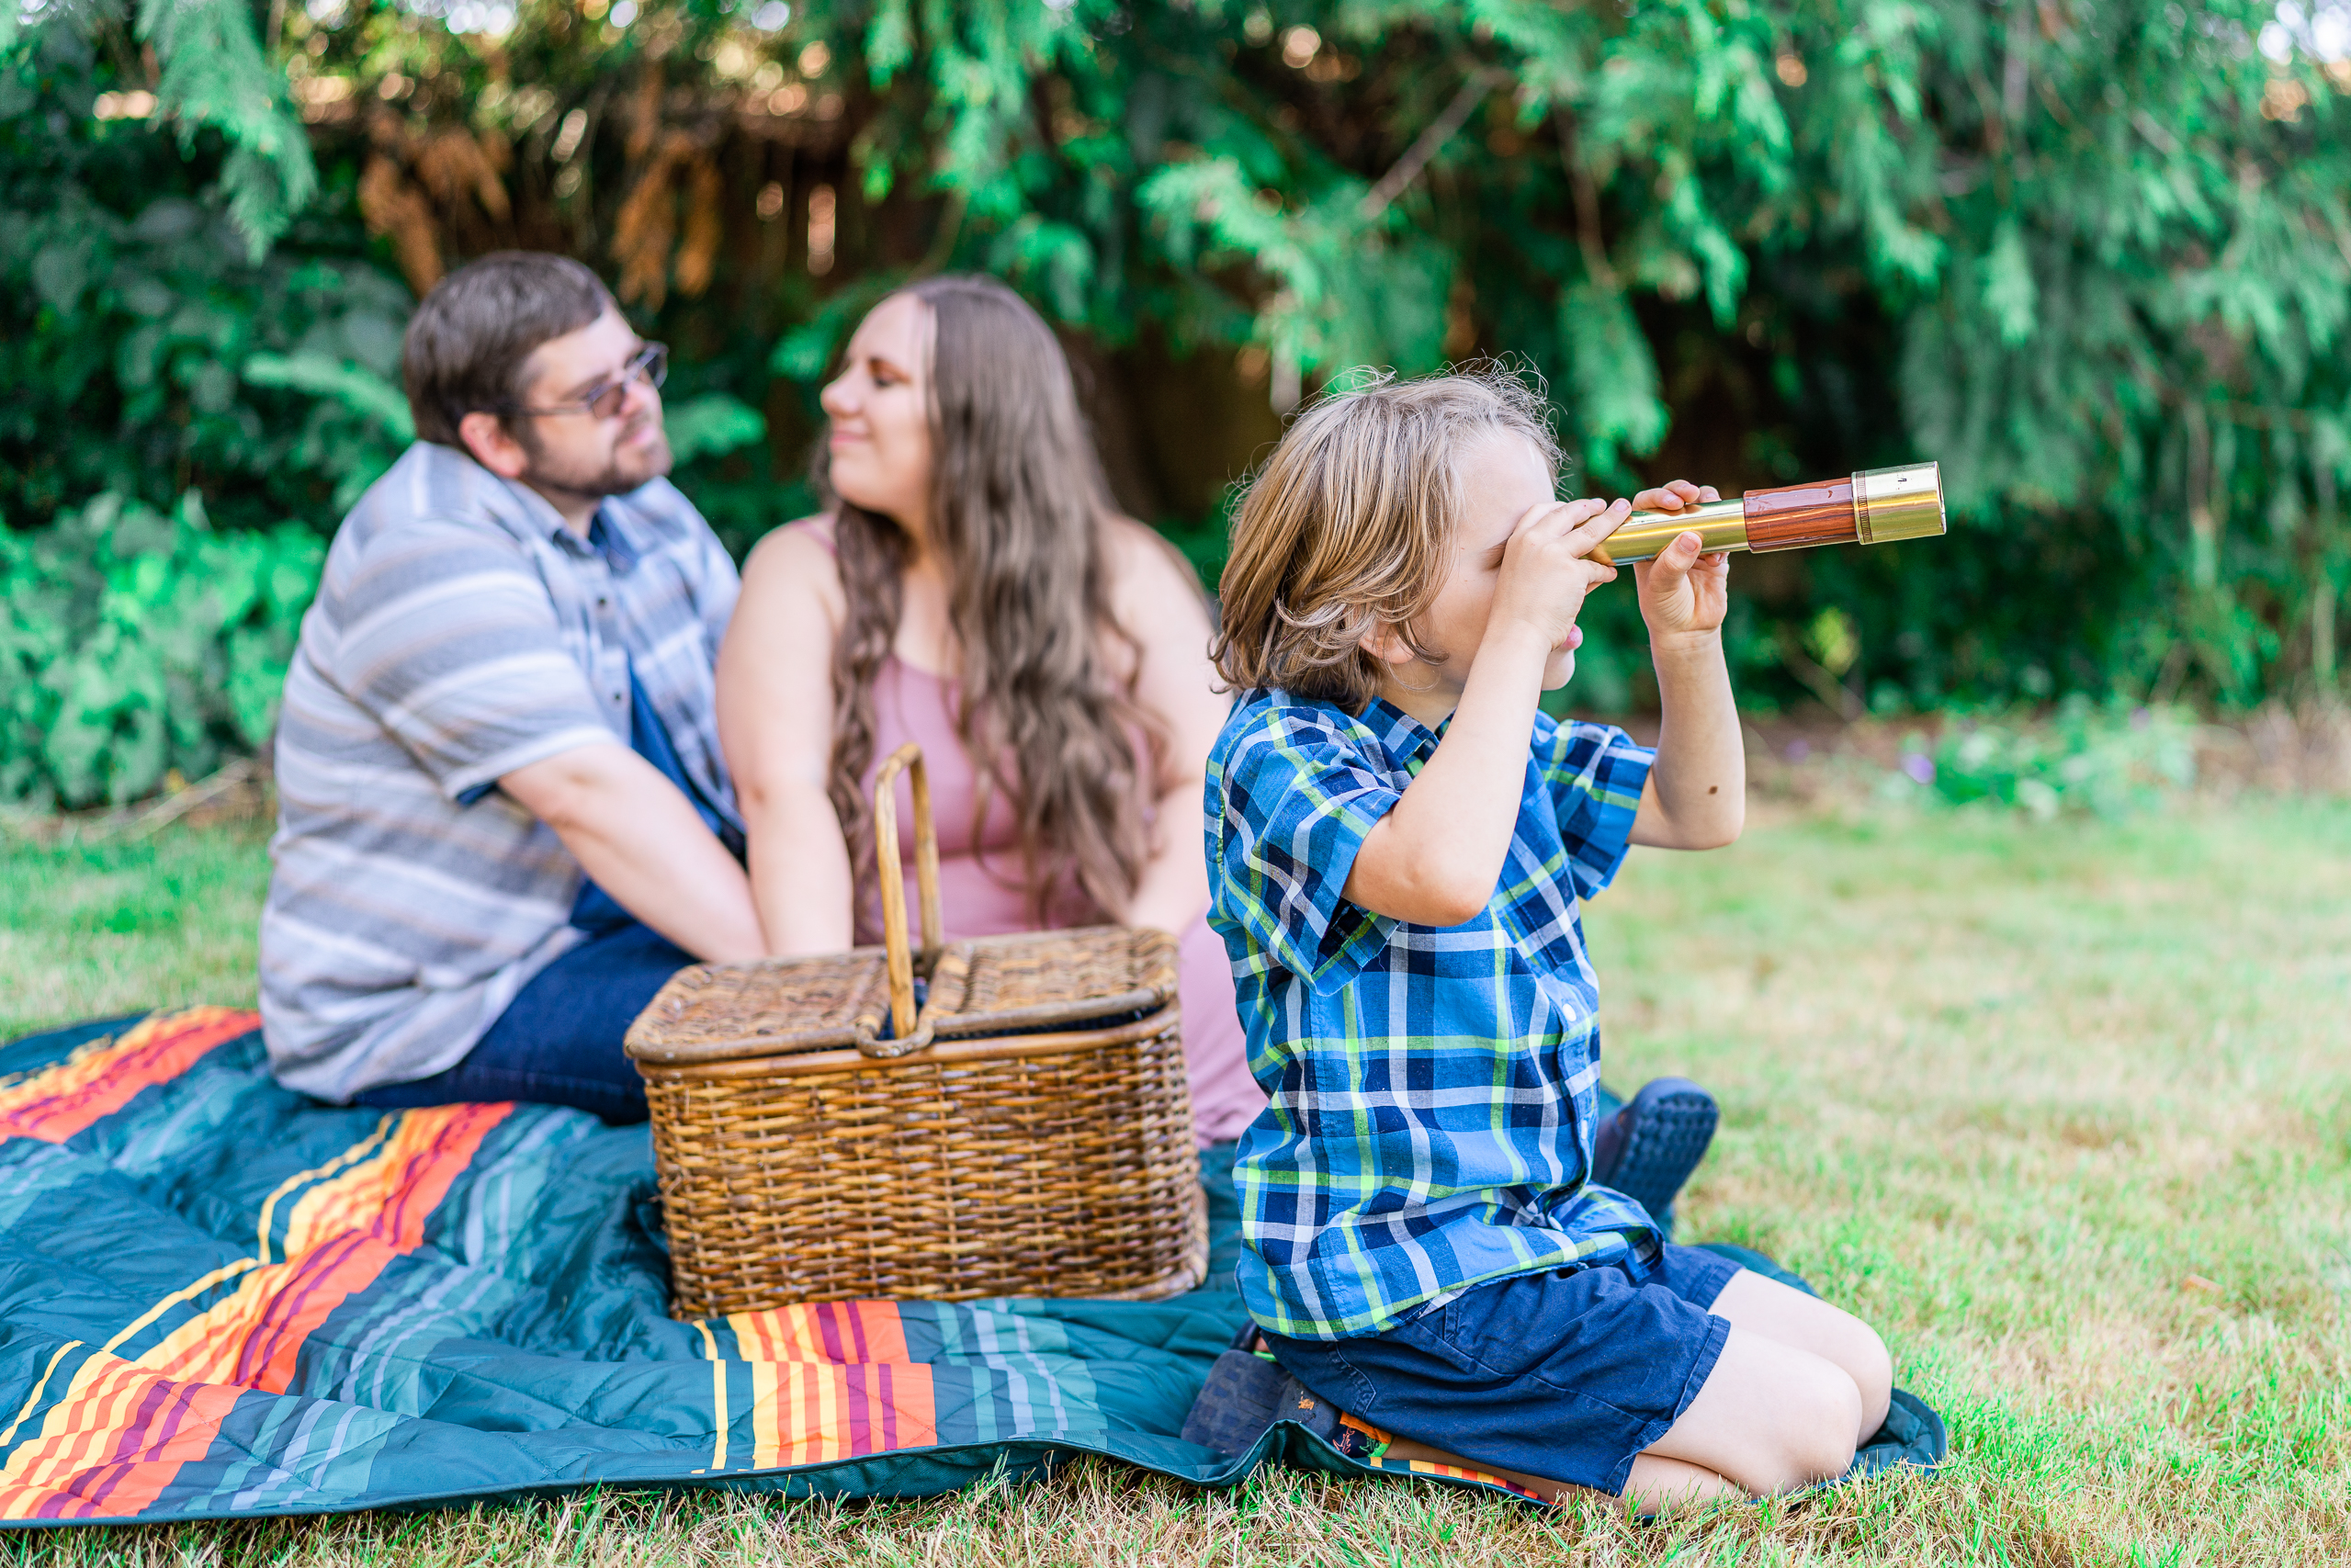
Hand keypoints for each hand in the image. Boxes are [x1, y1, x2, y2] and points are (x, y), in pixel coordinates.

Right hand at [1490, 496, 1626, 651]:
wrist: (1516, 634)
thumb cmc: (1515, 614)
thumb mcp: (1519, 575)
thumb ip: (1542, 560)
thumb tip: (1572, 555)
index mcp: (1517, 541)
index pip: (1540, 510)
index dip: (1560, 506)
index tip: (1573, 507)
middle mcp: (1535, 541)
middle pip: (1568, 513)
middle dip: (1589, 506)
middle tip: (1604, 504)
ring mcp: (1554, 554)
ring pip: (1592, 531)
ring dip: (1611, 520)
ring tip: (1624, 513)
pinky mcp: (1573, 572)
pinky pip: (1597, 568)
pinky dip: (1606, 572)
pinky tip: (1610, 575)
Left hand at [1627, 481, 1729, 643]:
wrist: (1689, 631)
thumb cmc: (1664, 609)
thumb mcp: (1662, 587)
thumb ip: (1674, 563)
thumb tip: (1692, 536)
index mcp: (1645, 540)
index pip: (1646, 506)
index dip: (1658, 496)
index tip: (1673, 502)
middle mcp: (1668, 535)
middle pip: (1676, 500)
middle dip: (1684, 491)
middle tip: (1694, 495)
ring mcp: (1692, 541)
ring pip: (1702, 511)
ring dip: (1709, 508)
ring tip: (1712, 518)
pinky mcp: (1716, 552)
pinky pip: (1724, 533)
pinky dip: (1725, 538)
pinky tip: (1717, 559)